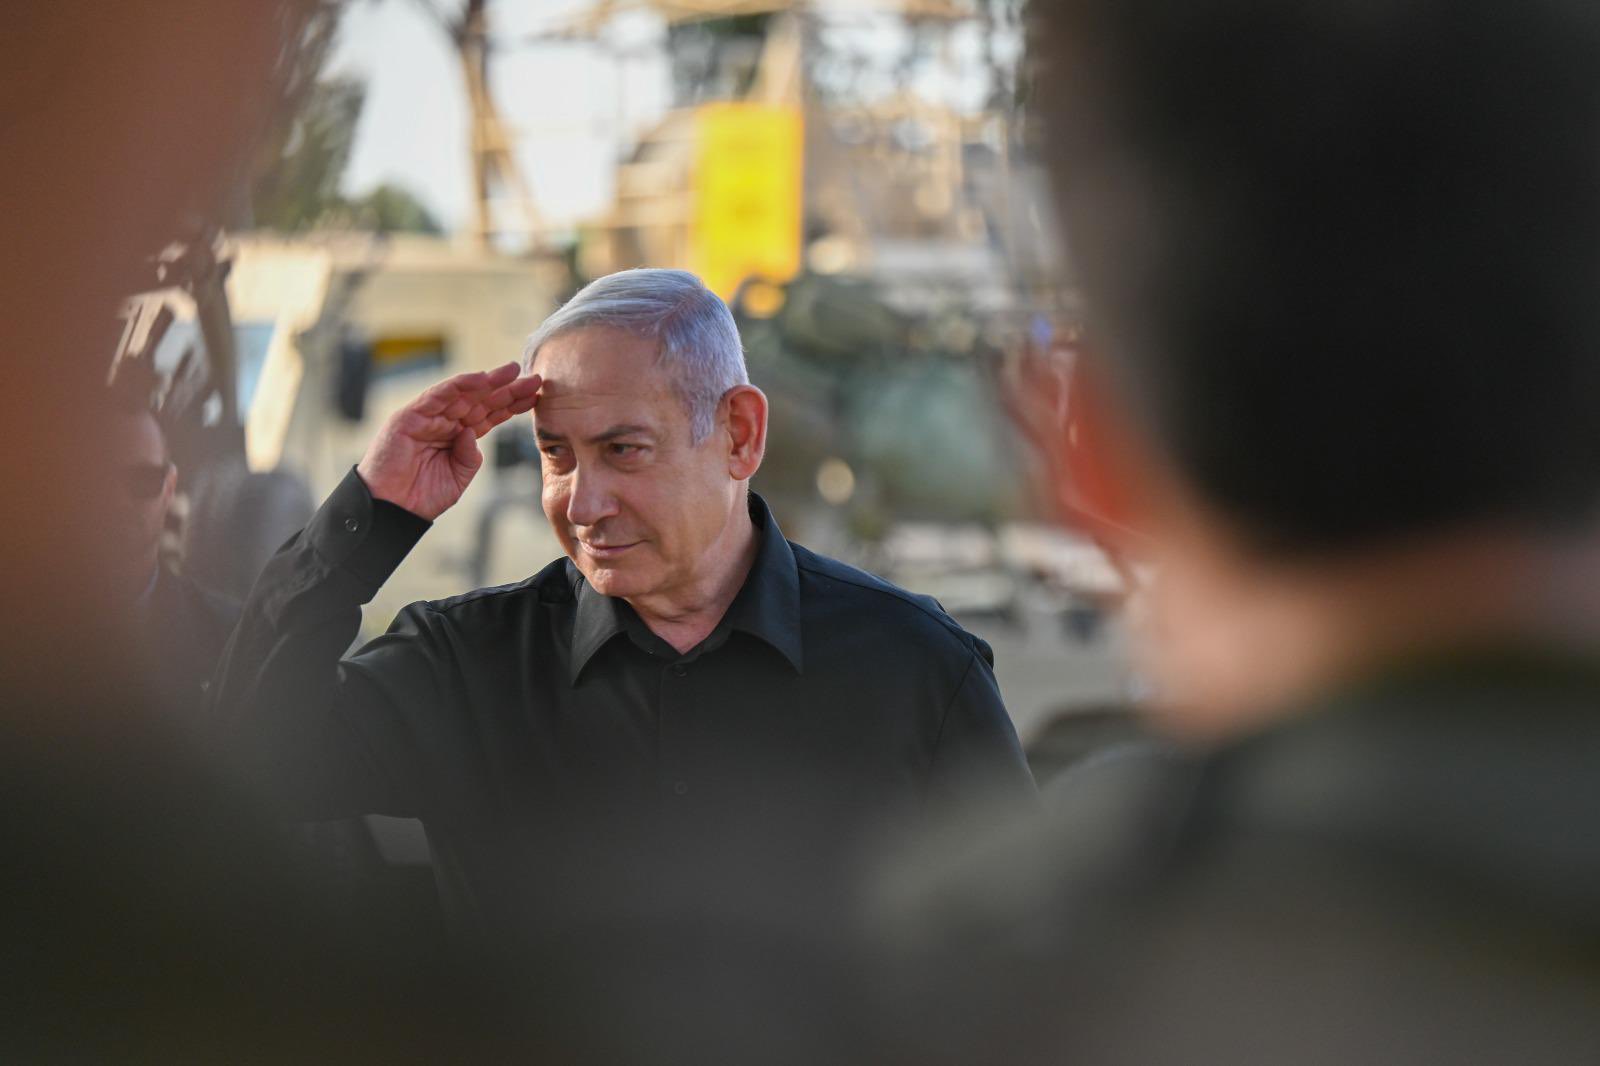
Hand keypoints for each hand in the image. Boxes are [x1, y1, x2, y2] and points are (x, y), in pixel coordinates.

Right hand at [356, 362, 541, 520]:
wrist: (392, 510)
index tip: (535, 396)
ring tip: (512, 371)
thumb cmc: (422, 496)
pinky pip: (438, 395)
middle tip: (534, 378)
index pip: (490, 416)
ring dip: (488, 381)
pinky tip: (481, 378)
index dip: (512, 405)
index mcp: (459, 437)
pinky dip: (459, 385)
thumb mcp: (458, 478)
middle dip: (507, 389)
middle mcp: (445, 423)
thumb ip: (470, 456)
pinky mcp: (410, 416)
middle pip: (481, 401)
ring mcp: (428, 417)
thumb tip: (472, 432)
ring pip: (463, 394)